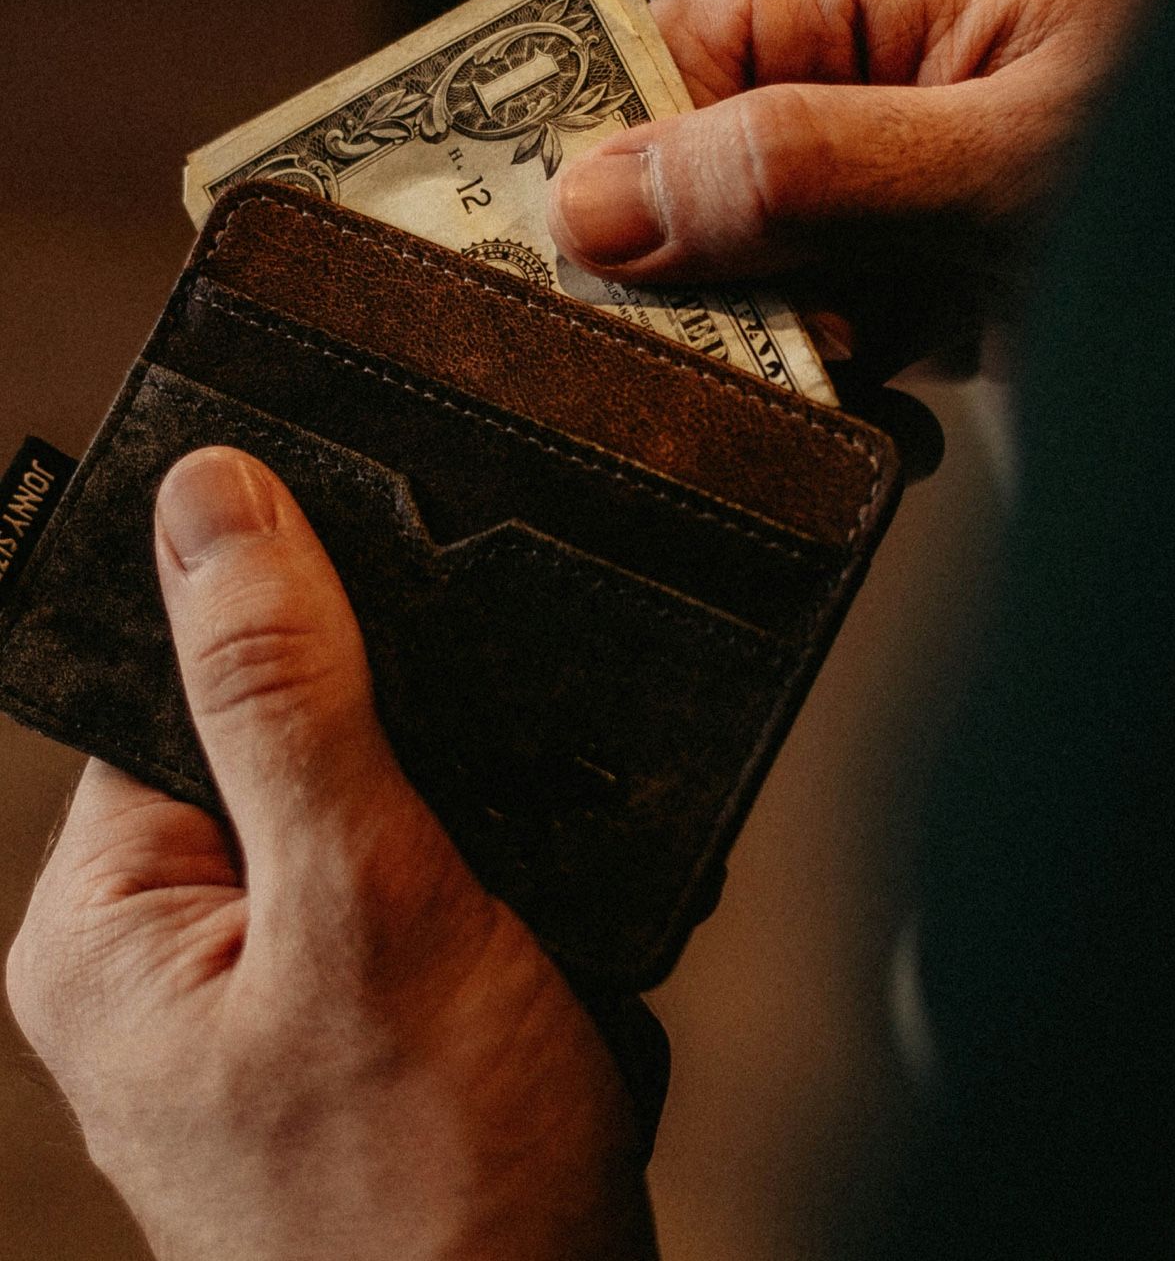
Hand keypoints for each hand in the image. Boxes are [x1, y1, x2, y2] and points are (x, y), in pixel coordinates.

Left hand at [5, 448, 655, 1260]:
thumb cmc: (430, 1200)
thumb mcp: (367, 906)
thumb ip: (286, 698)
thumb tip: (215, 508)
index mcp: (115, 920)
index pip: (180, 684)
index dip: (292, 623)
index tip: (394, 608)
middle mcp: (183, 948)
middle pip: (296, 741)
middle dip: (418, 754)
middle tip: (478, 824)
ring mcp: (283, 983)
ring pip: (387, 808)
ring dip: (476, 826)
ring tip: (515, 907)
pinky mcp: (372, 1006)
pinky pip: (434, 877)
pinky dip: (499, 879)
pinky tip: (536, 931)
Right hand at [548, 0, 1164, 376]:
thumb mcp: (991, 161)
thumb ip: (795, 173)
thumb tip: (592, 206)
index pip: (631, 87)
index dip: (625, 202)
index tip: (665, 306)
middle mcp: (810, 57)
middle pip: (670, 195)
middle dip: (725, 299)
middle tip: (819, 343)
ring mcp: (841, 163)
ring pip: (727, 283)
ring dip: (795, 355)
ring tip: (887, 371)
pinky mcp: (872, 249)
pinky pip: (797, 325)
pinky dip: (844, 381)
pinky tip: (904, 397)